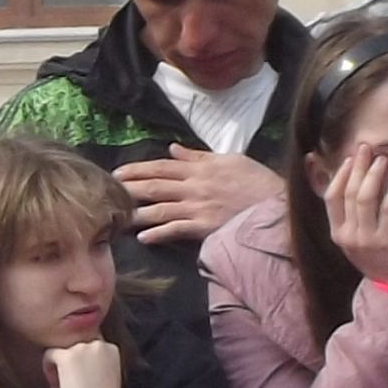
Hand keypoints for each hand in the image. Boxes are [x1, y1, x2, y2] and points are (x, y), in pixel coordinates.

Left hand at [44, 338, 127, 387]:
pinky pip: (49, 355)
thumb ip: (92, 364)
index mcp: (111, 349)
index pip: (86, 350)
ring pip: (61, 353)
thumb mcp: (103, 377)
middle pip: (72, 350)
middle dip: (68, 369)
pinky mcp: (68, 356)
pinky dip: (48, 370)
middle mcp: (99, 345)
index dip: (80, 368)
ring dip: (59, 372)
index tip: (83, 385)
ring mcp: (83, 349)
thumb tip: (73, 359)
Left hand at [128, 146, 279, 246]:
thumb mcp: (230, 160)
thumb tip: (173, 149)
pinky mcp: (205, 227)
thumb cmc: (257, 181)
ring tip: (118, 215)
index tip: (118, 172)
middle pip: (155, 186)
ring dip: (138, 212)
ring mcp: (198, 208)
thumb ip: (199, 156)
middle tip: (109, 192)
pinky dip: (159, 233)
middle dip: (130, 188)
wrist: (278, 205)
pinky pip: (177, 229)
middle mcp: (195, 187)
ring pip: (161, 208)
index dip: (138, 169)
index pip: (162, 166)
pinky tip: (143, 237)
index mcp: (200, 169)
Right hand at [320, 148, 387, 292]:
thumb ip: (355, 218)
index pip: (331, 197)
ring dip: (374, 175)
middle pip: (348, 193)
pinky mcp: (387, 241)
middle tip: (367, 149)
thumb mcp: (360, 240)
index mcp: (338, 234)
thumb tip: (357, 186)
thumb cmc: (382, 260)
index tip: (351, 159)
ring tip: (384, 159)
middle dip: (357, 167)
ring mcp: (366, 239)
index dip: (340, 175)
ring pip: (364, 198)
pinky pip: (387, 210)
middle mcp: (347, 236)